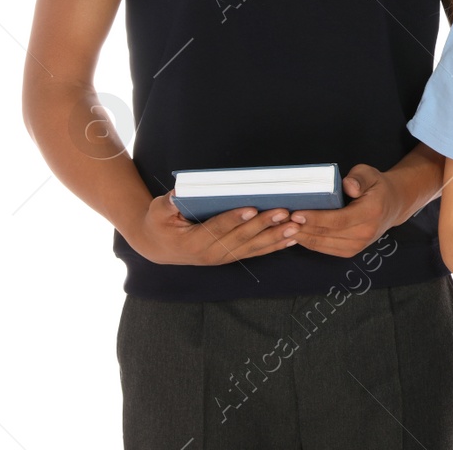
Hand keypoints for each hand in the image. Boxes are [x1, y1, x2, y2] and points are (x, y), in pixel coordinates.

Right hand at [127, 193, 298, 265]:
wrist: (160, 246)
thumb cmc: (160, 223)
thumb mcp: (158, 211)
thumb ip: (167, 204)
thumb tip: (178, 194)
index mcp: (193, 242)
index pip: (217, 229)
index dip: (235, 219)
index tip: (252, 209)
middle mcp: (211, 254)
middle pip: (241, 238)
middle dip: (263, 224)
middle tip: (283, 211)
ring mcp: (223, 258)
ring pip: (253, 247)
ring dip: (275, 237)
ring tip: (294, 226)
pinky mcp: (231, 257)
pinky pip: (256, 252)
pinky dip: (274, 246)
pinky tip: (291, 238)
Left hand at [288, 164, 407, 257]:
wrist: (393, 206)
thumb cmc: (377, 187)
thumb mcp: (370, 173)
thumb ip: (358, 178)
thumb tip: (347, 186)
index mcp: (371, 212)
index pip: (338, 219)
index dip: (315, 218)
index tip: (296, 214)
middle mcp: (365, 233)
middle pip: (327, 234)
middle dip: (302, 228)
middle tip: (281, 221)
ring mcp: (358, 245)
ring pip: (323, 244)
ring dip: (302, 237)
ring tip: (283, 228)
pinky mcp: (351, 251)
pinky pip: (325, 249)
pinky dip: (309, 242)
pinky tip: (296, 234)